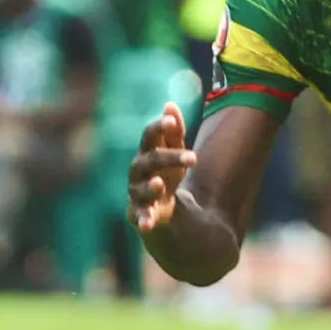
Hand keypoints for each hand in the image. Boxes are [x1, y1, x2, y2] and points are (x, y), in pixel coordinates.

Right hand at [128, 103, 195, 234]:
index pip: (150, 136)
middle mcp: (138, 171)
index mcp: (147, 152)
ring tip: (159, 184)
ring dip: (150, 187)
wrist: (162, 207)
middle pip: (150, 161)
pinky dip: (143, 220)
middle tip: (193, 157)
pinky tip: (147, 224)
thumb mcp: (175, 152)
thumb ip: (174, 132)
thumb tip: (170, 105)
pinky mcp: (139, 214)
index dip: (159, 128)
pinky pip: (140, 217)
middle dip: (169, 157)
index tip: (172, 122)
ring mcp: (137, 193)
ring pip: (140, 189)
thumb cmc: (167, 172)